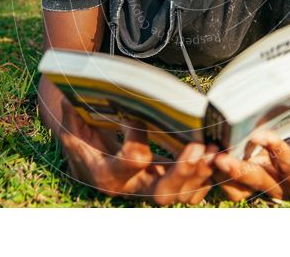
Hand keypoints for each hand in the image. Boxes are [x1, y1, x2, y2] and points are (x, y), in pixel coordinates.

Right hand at [58, 98, 217, 204]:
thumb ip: (73, 115)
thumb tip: (72, 95)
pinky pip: (191, 190)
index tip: (137, 115)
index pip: (130, 161)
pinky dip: (206, 177)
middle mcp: (132, 187)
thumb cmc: (82, 139)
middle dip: (182, 172)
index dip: (136, 138)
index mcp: (108, 174)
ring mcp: (151, 188)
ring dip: (201, 174)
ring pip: (182, 195)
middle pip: (161, 192)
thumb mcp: (72, 128)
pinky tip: (217, 156)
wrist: (87, 159)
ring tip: (214, 151)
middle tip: (198, 147)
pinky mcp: (166, 184)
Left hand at [212, 100, 289, 201]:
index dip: (276, 152)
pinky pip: (229, 183)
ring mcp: (262, 186)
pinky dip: (215, 172)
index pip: (289, 168)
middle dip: (240, 170)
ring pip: (238, 187)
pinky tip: (203, 154)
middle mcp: (281, 188)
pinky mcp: (248, 182)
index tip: (261, 135)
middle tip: (221, 157)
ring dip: (221, 174)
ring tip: (207, 157)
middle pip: (258, 182)